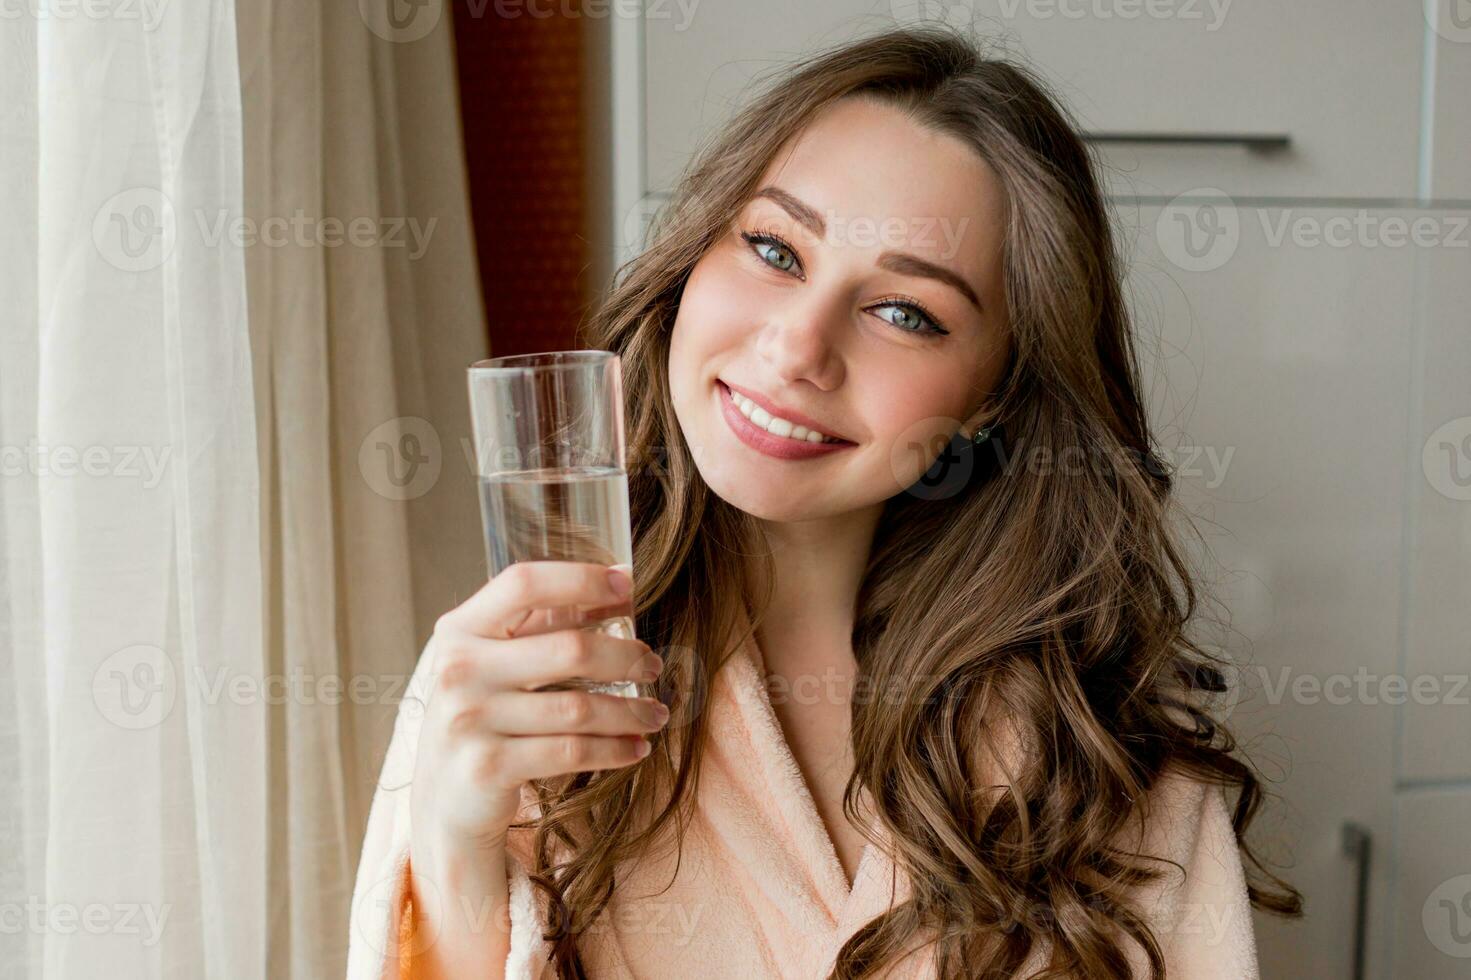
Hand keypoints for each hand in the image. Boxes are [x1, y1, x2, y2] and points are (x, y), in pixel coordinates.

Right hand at [409, 561, 666, 851]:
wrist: (444, 800)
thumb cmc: (482, 715)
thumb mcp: (495, 662)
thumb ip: (544, 623)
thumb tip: (619, 584)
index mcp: (461, 630)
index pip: (524, 584)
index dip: (581, 579)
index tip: (627, 585)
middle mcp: (459, 669)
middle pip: (569, 649)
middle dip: (626, 657)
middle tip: (652, 666)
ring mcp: (470, 719)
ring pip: (579, 708)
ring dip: (630, 711)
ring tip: (655, 714)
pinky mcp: (490, 766)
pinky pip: (572, 751)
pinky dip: (614, 749)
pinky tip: (636, 747)